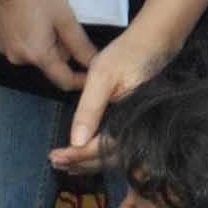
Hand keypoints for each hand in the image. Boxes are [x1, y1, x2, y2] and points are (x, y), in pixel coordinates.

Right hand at [0, 0, 93, 92]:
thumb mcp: (64, 16)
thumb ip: (80, 44)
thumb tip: (94, 64)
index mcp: (37, 55)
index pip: (64, 80)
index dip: (82, 80)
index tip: (95, 72)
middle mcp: (18, 59)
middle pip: (50, 64)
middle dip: (63, 50)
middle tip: (66, 24)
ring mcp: (6, 49)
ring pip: (37, 53)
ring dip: (47, 43)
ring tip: (48, 17)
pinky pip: (23, 45)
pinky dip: (33, 37)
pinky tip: (33, 16)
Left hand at [51, 26, 173, 175]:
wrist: (153, 43)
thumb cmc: (127, 55)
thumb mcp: (101, 76)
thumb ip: (89, 109)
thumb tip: (75, 141)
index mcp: (132, 119)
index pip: (103, 147)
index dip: (79, 154)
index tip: (56, 156)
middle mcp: (141, 130)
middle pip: (110, 159)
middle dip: (80, 163)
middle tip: (54, 162)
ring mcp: (143, 130)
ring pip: (115, 158)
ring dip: (89, 164)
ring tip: (64, 165)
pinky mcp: (139, 128)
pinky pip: (120, 150)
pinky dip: (100, 157)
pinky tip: (84, 158)